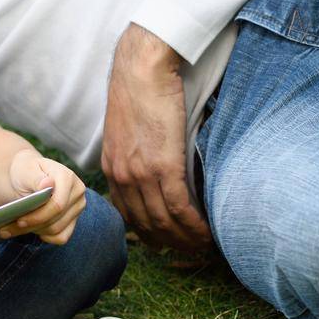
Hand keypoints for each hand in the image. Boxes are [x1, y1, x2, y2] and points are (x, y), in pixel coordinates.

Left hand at [0, 150, 87, 243]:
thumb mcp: (26, 169)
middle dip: (30, 226)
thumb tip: (48, 185)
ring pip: (56, 230)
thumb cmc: (26, 170)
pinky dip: (43, 237)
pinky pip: (61, 237)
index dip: (38, 216)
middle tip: (4, 230)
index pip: (57, 205)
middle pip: (55, 220)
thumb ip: (35, 177)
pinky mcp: (73, 220)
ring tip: (9, 230)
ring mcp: (77, 208)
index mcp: (67, 177)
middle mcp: (77, 193)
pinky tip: (28, 231)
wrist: (28, 175)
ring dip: (32, 232)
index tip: (19, 220)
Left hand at [101, 23, 211, 250]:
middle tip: (192, 251)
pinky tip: (207, 232)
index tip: (167, 243)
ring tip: (205, 246)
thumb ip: (136, 154)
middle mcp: (121, 175)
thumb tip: (155, 169)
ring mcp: (140, 172)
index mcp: (111, 167)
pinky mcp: (161, 165)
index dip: (149, 233)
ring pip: (164, 220)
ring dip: (186, 239)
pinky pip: (179, 207)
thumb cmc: (140, 91)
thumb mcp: (127, 130)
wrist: (142, 67)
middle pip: (146, 223)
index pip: (128, 213)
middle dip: (170, 242)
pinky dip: (194, 225)